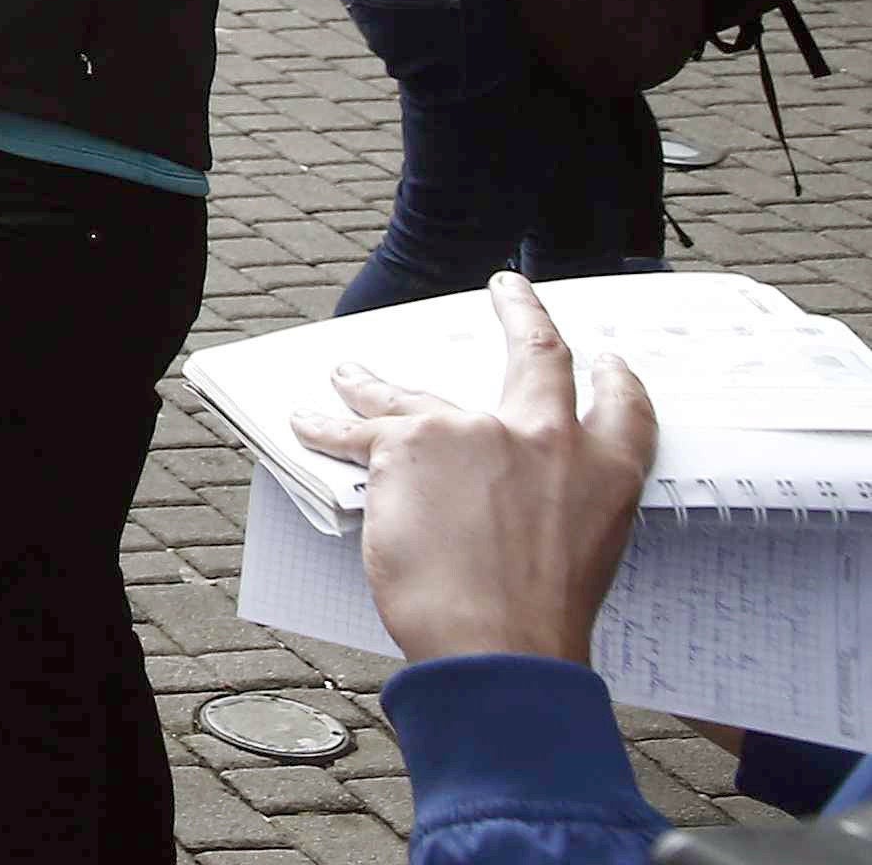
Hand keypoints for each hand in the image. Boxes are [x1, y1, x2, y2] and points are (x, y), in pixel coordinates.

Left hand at [288, 275, 656, 665]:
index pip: (626, 411)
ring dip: (374, 383)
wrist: (498, 645)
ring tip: (350, 374)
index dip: (617, 382)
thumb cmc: (535, 621)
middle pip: (536, 354)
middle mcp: (545, 437)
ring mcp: (474, 430)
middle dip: (522, 312)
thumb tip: (510, 502)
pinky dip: (324, 426)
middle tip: (508, 289)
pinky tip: (308, 420)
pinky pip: (354, 429)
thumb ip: (554, 508)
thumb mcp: (580, 555)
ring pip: (412, 393)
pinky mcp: (408, 441)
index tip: (608, 359)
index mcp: (604, 474)